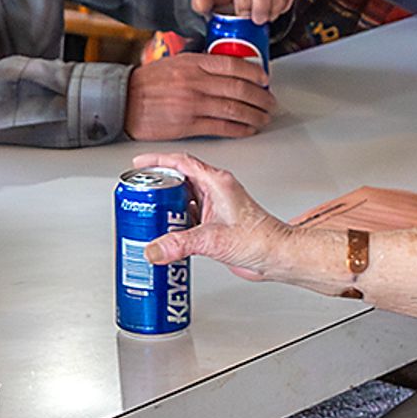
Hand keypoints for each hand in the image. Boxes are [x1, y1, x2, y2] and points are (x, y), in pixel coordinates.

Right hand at [125, 49, 273, 140]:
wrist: (123, 101)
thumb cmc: (146, 83)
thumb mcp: (174, 62)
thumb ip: (199, 64)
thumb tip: (225, 68)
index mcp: (193, 63)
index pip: (232, 65)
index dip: (254, 73)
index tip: (264, 78)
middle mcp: (195, 82)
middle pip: (239, 89)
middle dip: (260, 97)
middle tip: (270, 101)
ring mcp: (192, 104)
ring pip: (234, 109)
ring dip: (254, 114)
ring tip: (264, 117)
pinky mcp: (187, 125)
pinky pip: (221, 127)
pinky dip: (239, 129)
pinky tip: (248, 129)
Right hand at [126, 150, 302, 284]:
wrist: (277, 256)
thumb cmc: (260, 239)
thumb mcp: (213, 239)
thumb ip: (180, 244)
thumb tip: (155, 249)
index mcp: (217, 183)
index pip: (181, 162)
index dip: (158, 161)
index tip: (140, 165)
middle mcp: (217, 191)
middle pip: (180, 180)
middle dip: (158, 187)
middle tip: (140, 195)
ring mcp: (217, 206)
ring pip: (185, 199)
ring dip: (167, 206)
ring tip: (149, 215)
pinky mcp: (217, 222)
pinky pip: (191, 216)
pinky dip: (177, 222)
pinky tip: (168, 234)